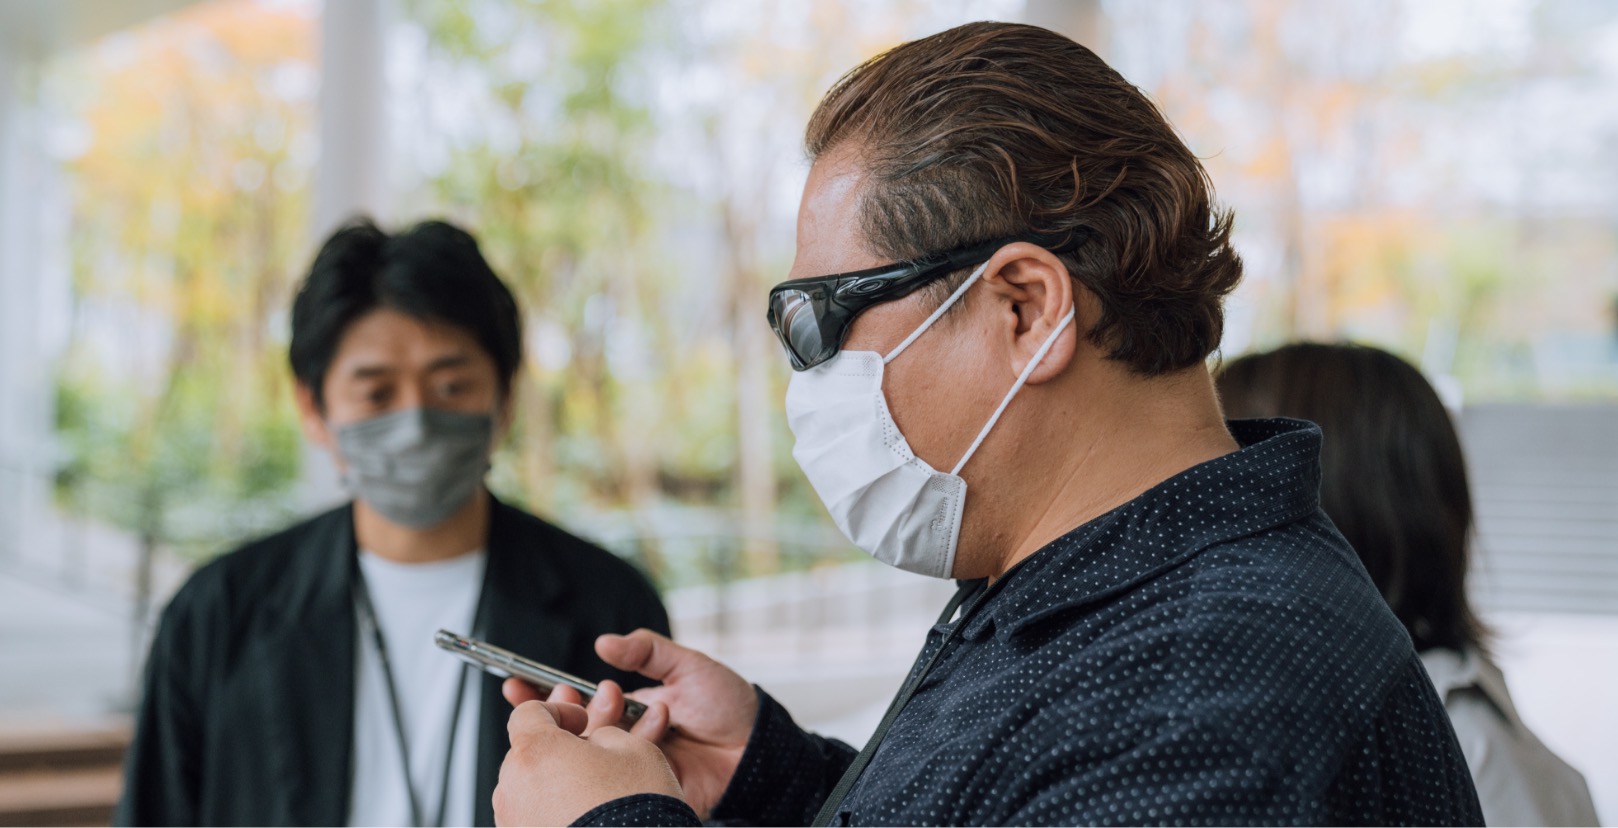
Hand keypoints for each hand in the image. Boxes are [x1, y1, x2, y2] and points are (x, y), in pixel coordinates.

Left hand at [493, 699, 680, 826]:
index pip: (528, 712)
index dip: (559, 711)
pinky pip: (534, 820)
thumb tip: (597, 742)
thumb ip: (605, 734)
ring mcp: (513, 823)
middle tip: (594, 759)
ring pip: (530, 790)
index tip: (580, 721)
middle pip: (528, 754)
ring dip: (557, 785)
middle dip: (559, 752)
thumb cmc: (633, 814)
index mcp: (535, 751)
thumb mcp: (636, 750)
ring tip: (596, 795)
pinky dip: (555, 815)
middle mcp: (513, 788)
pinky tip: (588, 819)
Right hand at [503, 630, 756, 818]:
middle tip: (553, 702)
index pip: (576, 699)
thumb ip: (647, 652)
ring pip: (586, 757)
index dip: (543, 693)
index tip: (514, 682)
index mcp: (627, 707)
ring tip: (586, 721)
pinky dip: (598, 776)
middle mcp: (622, 737)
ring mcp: (630, 766)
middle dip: (553, 715)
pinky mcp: (644, 791)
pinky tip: (591, 765)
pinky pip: (613, 786)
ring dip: (577, 740)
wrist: (759, 748)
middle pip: (571, 730)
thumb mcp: (687, 667)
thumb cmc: (728, 704)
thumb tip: (604, 642)